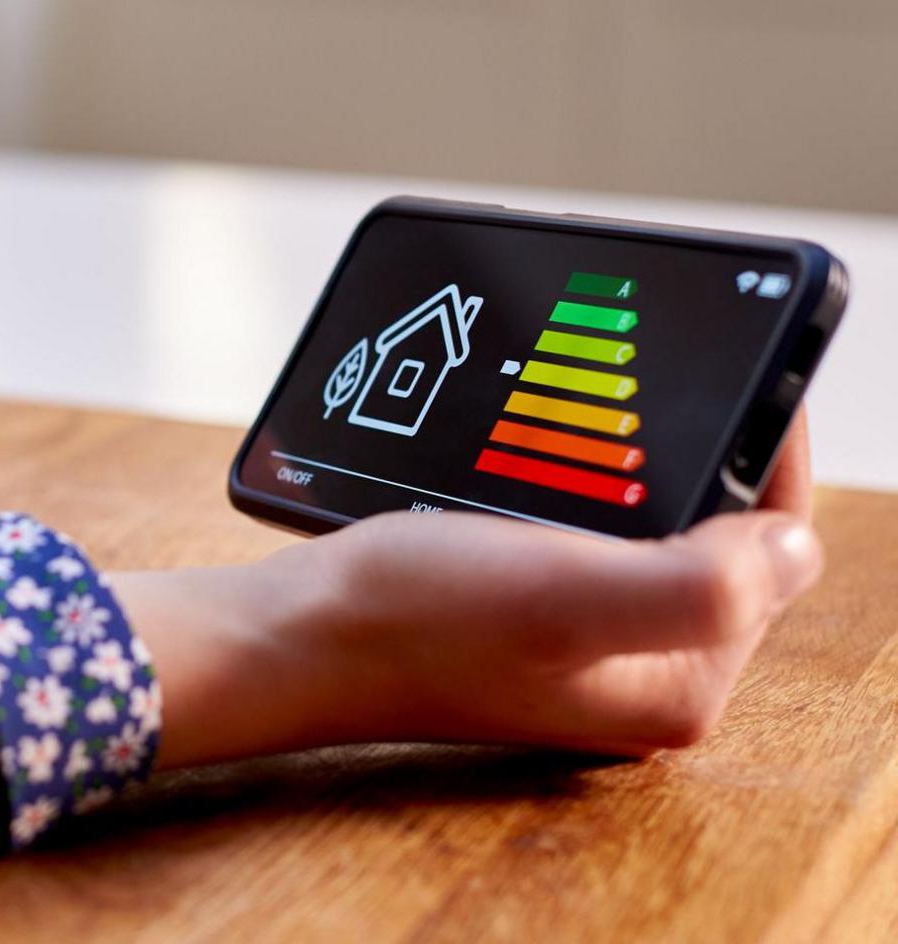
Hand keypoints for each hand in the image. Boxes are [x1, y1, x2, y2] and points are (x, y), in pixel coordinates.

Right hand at [120, 420, 820, 766]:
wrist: (288, 635)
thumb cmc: (409, 619)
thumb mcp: (567, 596)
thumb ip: (703, 583)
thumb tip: (793, 542)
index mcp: (674, 682)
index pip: (773, 549)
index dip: (768, 449)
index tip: (742, 365)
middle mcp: (634, 669)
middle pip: (717, 535)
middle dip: (698, 449)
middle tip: (662, 373)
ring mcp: (578, 645)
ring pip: (650, 525)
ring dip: (638, 459)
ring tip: (605, 395)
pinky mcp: (526, 617)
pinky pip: (588, 530)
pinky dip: (580, 480)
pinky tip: (547, 446)